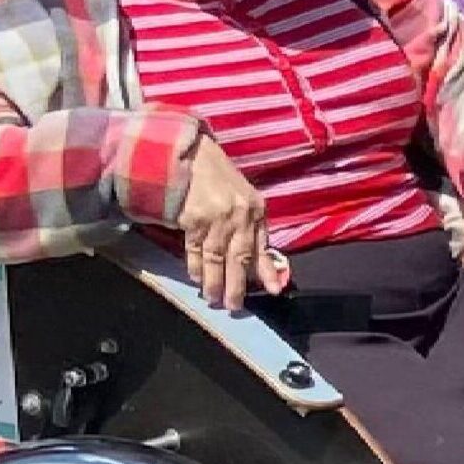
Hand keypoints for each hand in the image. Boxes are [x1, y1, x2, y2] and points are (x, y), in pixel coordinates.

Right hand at [178, 134, 281, 308]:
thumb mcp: (245, 200)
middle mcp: (238, 215)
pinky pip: (195, 250)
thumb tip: (262, 267)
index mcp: (255, 210)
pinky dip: (195, 266)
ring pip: (215, 258)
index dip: (267, 271)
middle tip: (234, 306)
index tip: (273, 291)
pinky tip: (196, 277)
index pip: (262, 246)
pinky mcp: (192, 219)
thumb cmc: (219, 180)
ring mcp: (215, 217)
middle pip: (239, 258)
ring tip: (213, 298)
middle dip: (237, 285)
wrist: (191, 157)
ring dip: (213, 282)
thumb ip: (253, 231)